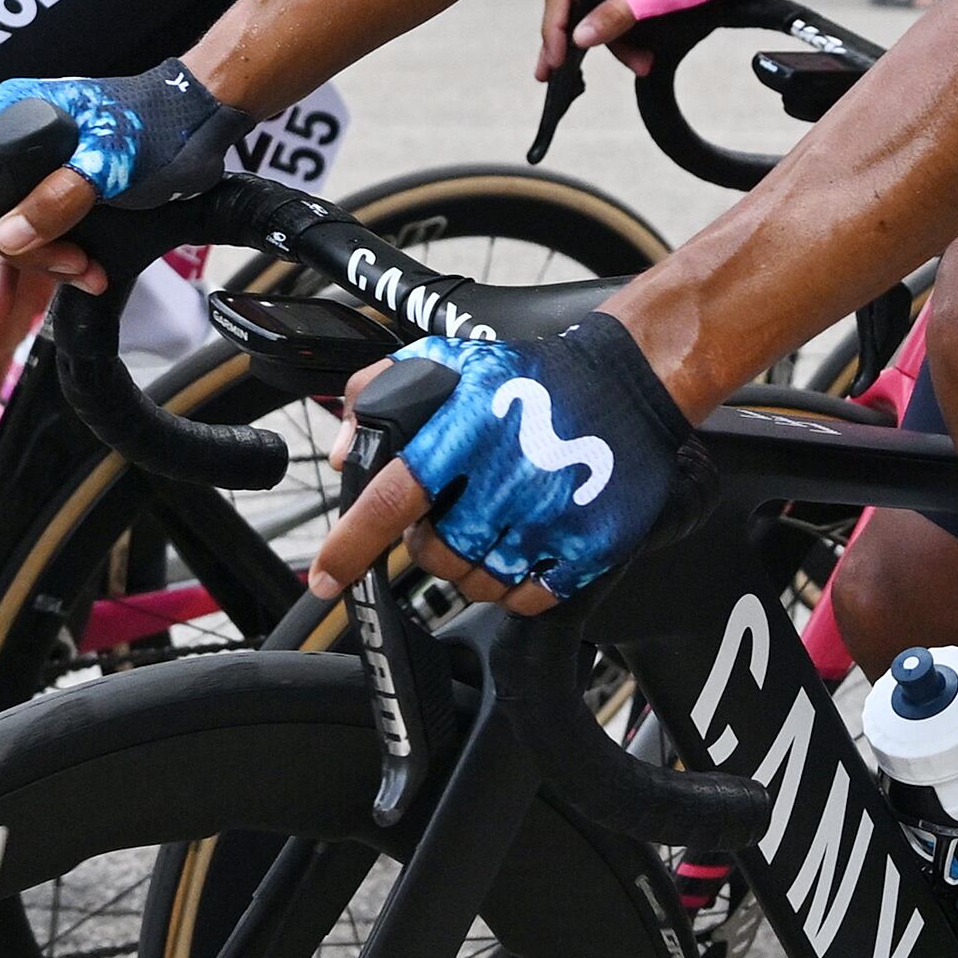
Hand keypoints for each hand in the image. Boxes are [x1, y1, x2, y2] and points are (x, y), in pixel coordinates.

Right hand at [0, 66, 252, 312]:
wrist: (200, 120)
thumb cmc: (156, 122)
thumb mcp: (109, 162)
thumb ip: (57, 199)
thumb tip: (6, 240)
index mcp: (8, 116)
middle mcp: (13, 144)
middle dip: (13, 253)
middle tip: (61, 265)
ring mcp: (36, 173)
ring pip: (14, 234)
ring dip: (46, 262)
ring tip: (86, 270)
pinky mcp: (59, 196)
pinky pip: (41, 238)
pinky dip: (58, 263)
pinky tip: (82, 278)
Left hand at [308, 319, 708, 611]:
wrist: (630, 381)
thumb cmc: (536, 376)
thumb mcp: (450, 359)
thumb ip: (381, 393)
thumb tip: (346, 454)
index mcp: (462, 433)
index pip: (388, 501)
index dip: (350, 547)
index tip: (327, 577)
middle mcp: (504, 479)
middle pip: (435, 555)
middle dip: (431, 544)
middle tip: (452, 516)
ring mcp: (549, 517)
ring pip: (479, 584)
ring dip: (473, 568)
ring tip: (493, 529)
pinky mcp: (590, 544)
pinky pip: (531, 599)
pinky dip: (519, 588)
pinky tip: (526, 550)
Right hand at [538, 0, 759, 81]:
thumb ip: (619, 13)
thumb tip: (579, 38)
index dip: (554, 28)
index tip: (554, 59)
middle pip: (571, 6)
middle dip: (574, 43)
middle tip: (552, 76)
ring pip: (593, 16)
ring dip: (614, 45)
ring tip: (640, 64)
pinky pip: (611, 15)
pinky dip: (624, 38)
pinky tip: (640, 58)